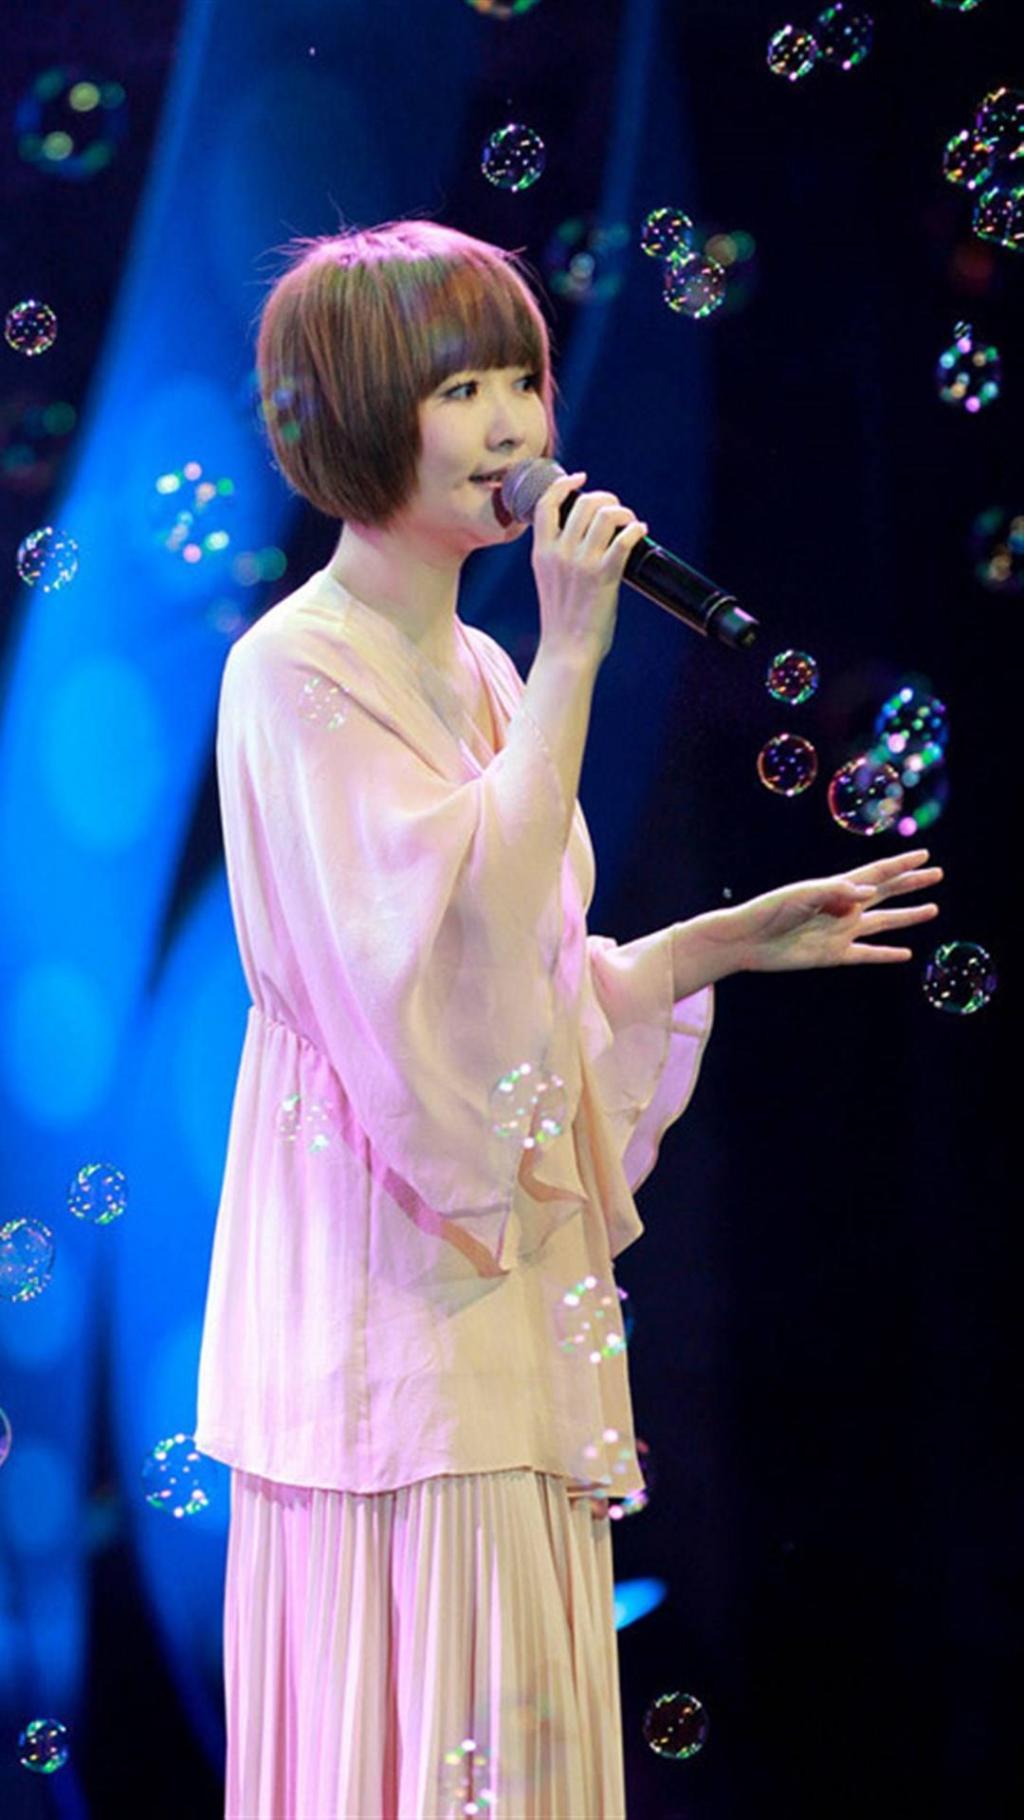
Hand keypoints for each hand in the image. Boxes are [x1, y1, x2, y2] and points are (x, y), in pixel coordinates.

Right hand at [531, 470, 648, 666]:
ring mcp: (581, 564)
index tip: (580, 478)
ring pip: (606, 515)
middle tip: (616, 509)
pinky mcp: (604, 576)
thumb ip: (557, 555)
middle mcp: (559, 553)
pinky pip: (624, 540)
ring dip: (623, 512)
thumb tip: (583, 533)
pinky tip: (640, 531)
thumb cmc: (561, 619)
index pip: (546, 504)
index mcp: (541, 552)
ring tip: (630, 521)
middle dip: (605, 498)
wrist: (567, 650)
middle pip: (584, 503)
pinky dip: (635, 530)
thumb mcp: (548, 579)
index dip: (564, 484)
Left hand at [731, 849, 943, 972]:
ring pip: (884, 922)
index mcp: (836, 887)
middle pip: (886, 893)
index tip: (924, 855)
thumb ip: (836, 891)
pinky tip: (906, 954)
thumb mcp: (802, 895)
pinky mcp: (834, 955)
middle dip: (911, 883)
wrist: (747, 940)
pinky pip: (868, 955)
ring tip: (932, 909)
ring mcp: (841, 932)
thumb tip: (872, 892)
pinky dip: (887, 954)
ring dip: (908, 916)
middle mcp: (843, 908)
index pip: (876, 873)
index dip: (900, 864)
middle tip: (937, 873)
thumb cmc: (770, 910)